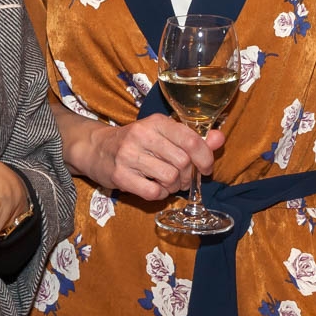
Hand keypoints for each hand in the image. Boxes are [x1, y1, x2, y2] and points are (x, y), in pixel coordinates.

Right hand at [70, 113, 224, 200]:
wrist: (95, 148)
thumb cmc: (135, 142)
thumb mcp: (162, 133)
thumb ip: (192, 137)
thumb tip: (220, 139)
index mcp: (156, 122)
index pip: (191, 140)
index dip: (205, 158)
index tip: (206, 168)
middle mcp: (142, 135)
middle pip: (183, 163)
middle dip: (188, 176)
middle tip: (181, 178)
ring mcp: (129, 156)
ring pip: (170, 178)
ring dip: (174, 186)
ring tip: (166, 182)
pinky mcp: (120, 176)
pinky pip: (154, 192)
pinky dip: (160, 194)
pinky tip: (154, 188)